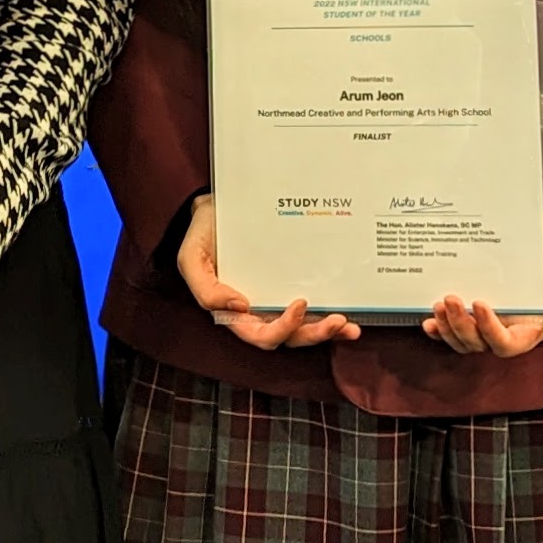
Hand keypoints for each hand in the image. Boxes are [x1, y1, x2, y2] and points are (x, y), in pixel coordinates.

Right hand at [179, 194, 357, 352]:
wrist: (219, 206)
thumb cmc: (205, 233)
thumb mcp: (192, 258)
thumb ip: (206, 289)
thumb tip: (240, 306)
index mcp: (236, 312)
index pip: (260, 334)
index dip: (282, 328)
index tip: (298, 303)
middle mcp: (260, 311)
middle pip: (289, 337)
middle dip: (314, 334)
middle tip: (336, 320)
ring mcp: (278, 300)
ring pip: (304, 329)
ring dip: (327, 332)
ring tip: (347, 325)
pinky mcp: (294, 285)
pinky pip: (315, 311)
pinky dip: (332, 321)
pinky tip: (351, 323)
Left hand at [426, 215, 542, 357]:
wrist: (540, 230)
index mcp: (529, 327)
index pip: (506, 344)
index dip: (489, 330)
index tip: (479, 303)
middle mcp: (505, 326)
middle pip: (477, 343)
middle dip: (460, 326)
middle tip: (450, 299)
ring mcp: (486, 317)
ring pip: (462, 338)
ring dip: (448, 327)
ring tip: (439, 302)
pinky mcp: (470, 305)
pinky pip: (451, 327)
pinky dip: (439, 328)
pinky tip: (430, 320)